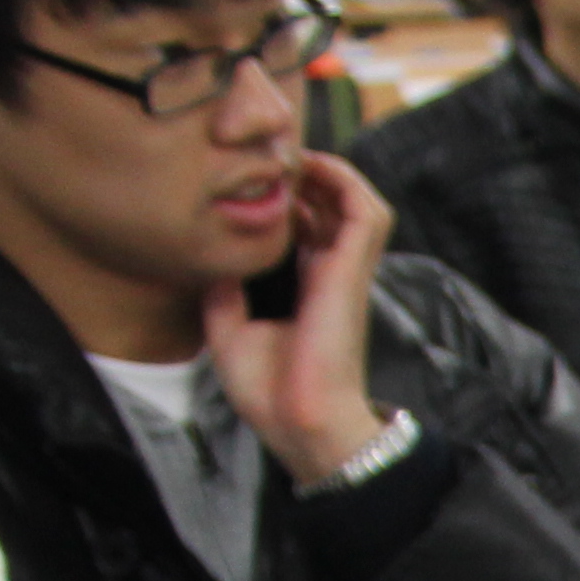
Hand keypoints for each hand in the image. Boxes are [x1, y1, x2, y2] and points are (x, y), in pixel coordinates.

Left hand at [199, 153, 397, 485]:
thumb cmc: (271, 393)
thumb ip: (223, 292)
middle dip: (306, 174)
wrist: (301, 422)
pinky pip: (366, 212)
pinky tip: (311, 170)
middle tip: (269, 159)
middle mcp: (329, 273)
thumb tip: (213, 259)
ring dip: (332, 173)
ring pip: (360, 201)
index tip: (250, 179)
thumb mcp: (228, 332)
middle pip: (335, 206)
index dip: (287, 196)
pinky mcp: (353, 271)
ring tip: (294, 159)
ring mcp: (345, 271)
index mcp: (304, 288)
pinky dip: (345, 182)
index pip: (308, 227)